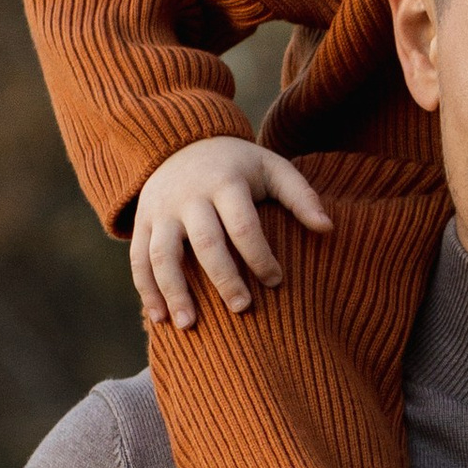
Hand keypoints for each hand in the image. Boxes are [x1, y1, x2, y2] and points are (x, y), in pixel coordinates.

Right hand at [132, 136, 333, 330]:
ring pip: (162, 253)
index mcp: (224, 183)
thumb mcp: (272, 168)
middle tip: (243, 309)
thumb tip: (329, 229)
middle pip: (204, 241)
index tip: (276, 282)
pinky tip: (159, 319)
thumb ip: (301, 196)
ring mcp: (160, 210)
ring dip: (173, 291)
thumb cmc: (239, 166)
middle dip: (223, 277)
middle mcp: (188, 197)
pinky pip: (138, 258)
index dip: (260, 256)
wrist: (180, 141)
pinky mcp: (142, 222)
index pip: (243, 225)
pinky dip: (146, 289)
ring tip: (188, 326)